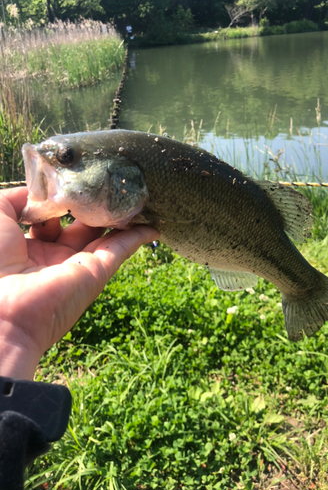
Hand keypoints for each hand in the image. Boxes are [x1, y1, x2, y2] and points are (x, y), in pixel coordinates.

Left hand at [0, 187, 158, 379]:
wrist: (0, 308)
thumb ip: (17, 197)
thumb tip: (44, 191)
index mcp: (28, 244)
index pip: (52, 217)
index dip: (62, 199)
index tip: (72, 180)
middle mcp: (54, 255)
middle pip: (80, 225)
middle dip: (94, 205)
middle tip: (108, 183)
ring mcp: (77, 265)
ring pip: (104, 235)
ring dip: (119, 217)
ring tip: (133, 195)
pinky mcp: (96, 273)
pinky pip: (121, 250)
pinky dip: (137, 237)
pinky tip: (151, 224)